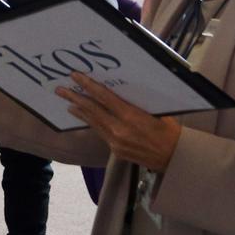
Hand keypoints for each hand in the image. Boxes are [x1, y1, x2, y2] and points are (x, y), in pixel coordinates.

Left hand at [56, 74, 181, 170]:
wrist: (174, 157)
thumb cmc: (169, 131)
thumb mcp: (157, 112)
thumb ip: (136, 103)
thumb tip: (121, 91)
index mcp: (131, 116)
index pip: (105, 98)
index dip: (88, 86)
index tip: (76, 77)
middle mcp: (119, 129)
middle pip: (93, 110)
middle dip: (75, 98)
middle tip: (60, 90)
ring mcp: (115, 142)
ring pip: (94, 122)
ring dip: (80, 111)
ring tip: (68, 102)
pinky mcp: (115, 150)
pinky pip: (100, 132)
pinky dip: (91, 122)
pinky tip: (84, 116)